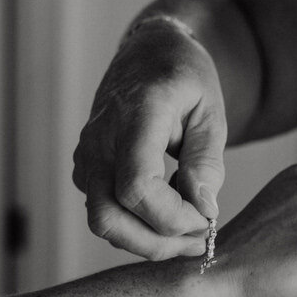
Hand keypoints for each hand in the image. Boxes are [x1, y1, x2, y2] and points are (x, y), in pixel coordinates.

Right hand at [73, 16, 225, 258]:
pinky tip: (166, 206)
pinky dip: (135, 224)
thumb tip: (203, 210)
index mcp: (136, 116)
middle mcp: (101, 139)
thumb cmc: (184, 77)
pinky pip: (104, 212)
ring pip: (102, 222)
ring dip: (146, 239)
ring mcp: (86, 155)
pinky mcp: (85, 169)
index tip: (206, 217)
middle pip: (108, 217)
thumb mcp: (210, 111)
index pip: (137, 187)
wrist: (148, 52)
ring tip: (187, 227)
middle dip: (155, 243)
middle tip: (197, 238)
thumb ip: (206, 162)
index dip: (173, 217)